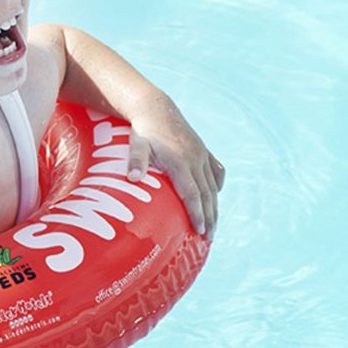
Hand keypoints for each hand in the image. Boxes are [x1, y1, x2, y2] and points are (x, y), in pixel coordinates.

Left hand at [127, 96, 224, 236]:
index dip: (197, 213)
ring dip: (214, 207)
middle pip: (206, 194)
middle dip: (209, 218)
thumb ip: (135, 161)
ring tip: (213, 227)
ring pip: (212, 186)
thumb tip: (131, 178)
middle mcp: (195, 159)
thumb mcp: (136, 144)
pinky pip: (215, 170)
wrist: (155, 108)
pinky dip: (217, 185)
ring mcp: (201, 154)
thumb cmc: (142, 130)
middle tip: (209, 238)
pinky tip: (215, 195)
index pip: (192, 194)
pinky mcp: (203, 149)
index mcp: (180, 162)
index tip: (200, 231)